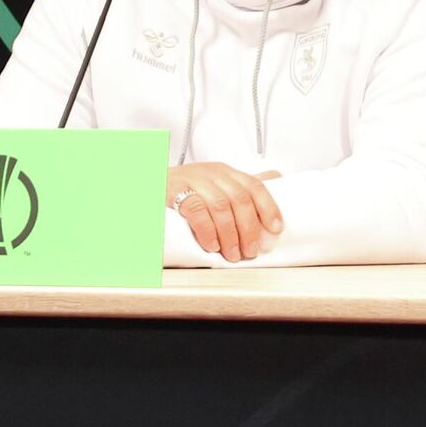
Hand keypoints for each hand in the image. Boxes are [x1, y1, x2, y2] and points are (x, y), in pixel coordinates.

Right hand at [167, 163, 282, 261]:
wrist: (148, 183)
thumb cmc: (186, 189)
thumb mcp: (216, 184)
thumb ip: (242, 186)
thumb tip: (277, 179)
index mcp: (226, 173)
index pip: (254, 185)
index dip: (268, 207)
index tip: (275, 229)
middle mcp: (213, 174)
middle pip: (240, 199)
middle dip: (249, 228)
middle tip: (251, 251)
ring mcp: (193, 180)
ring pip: (221, 206)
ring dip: (230, 234)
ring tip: (233, 254)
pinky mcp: (174, 191)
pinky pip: (195, 210)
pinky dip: (207, 230)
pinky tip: (211, 245)